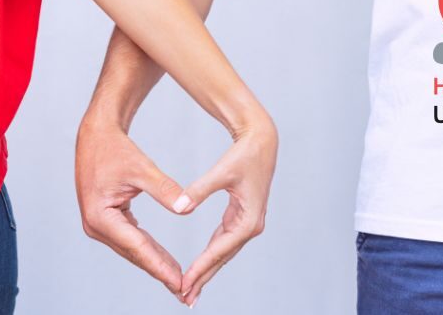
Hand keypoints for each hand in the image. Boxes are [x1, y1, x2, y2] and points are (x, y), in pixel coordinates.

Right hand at [75, 118, 185, 301]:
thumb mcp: (142, 168)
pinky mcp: (104, 219)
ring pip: (132, 249)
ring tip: (177, 278)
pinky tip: (162, 258)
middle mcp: (96, 226)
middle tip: (184, 290)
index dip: (160, 266)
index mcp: (101, 217)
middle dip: (159, 271)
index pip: (138, 247)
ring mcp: (98, 224)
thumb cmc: (115, 148)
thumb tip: (185, 209)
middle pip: (134, 254)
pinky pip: (129, 239)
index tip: (180, 282)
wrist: (95, 135)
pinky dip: (146, 249)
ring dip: (154, 262)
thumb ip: (164, 189)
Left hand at [173, 117, 278, 306]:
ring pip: (223, 252)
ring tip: (190, 288)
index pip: (219, 250)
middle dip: (204, 278)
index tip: (184, 283)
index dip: (201, 268)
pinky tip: (201, 266)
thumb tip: (180, 208)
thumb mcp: (221, 172)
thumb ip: (199, 190)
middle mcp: (250, 226)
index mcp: (248, 220)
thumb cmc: (244, 154)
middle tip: (185, 299)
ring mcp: (247, 223)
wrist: (262, 142)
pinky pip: (223, 242)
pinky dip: (211, 254)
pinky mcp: (241, 217)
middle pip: (222, 258)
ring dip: (207, 270)